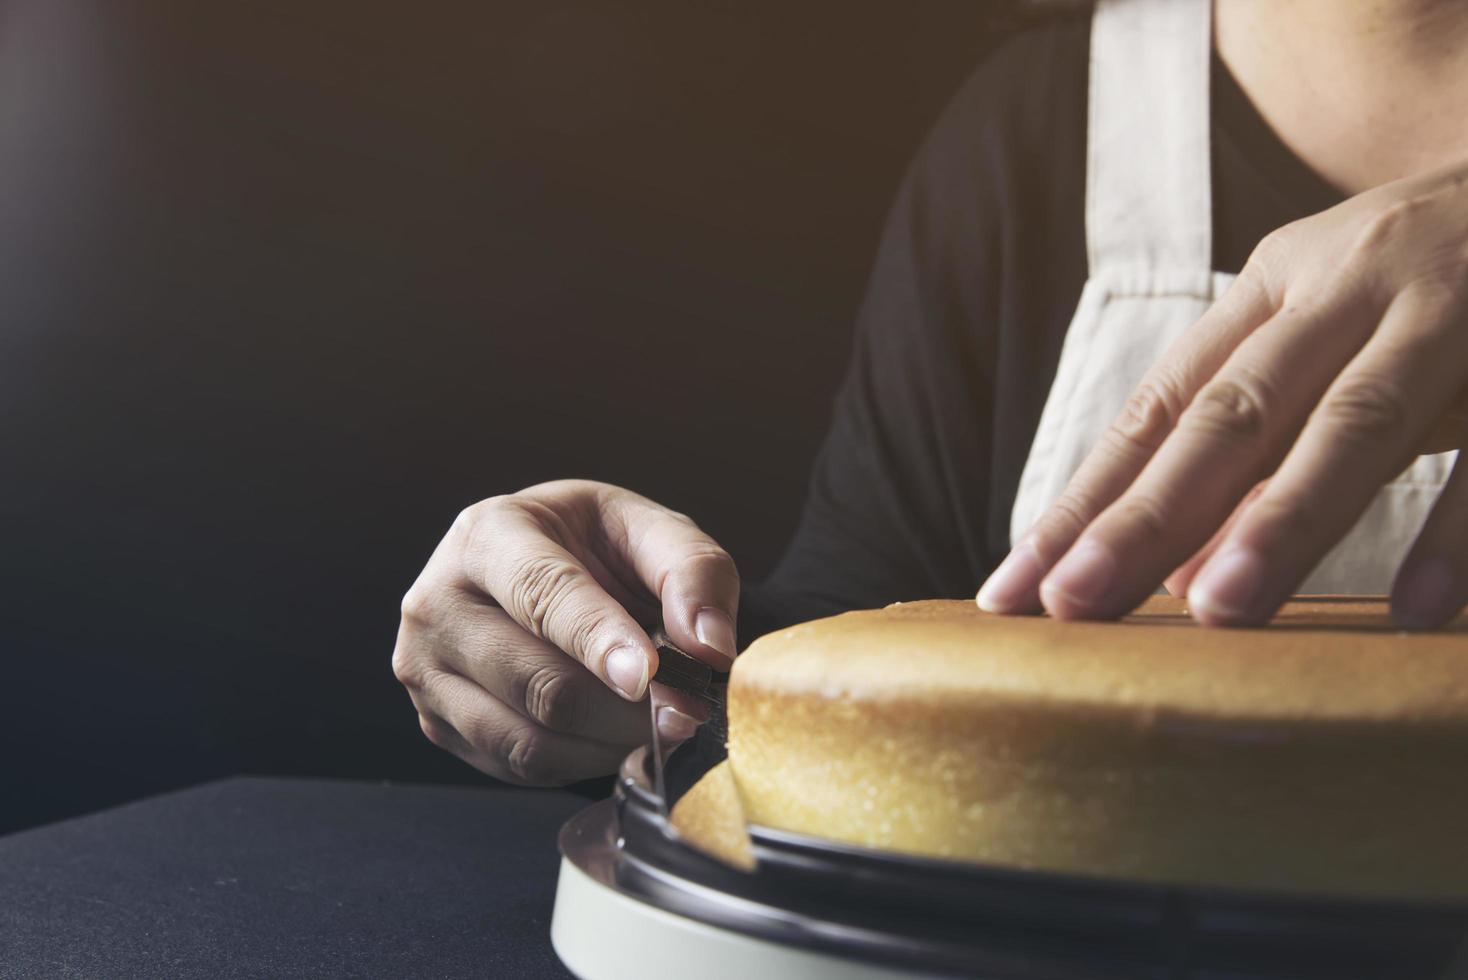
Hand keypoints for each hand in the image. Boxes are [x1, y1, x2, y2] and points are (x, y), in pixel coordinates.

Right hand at [392, 480, 737, 784]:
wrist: (541, 570)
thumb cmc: (594, 548)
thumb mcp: (652, 530)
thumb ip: (692, 574)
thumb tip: (709, 647)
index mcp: (488, 532)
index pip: (542, 594)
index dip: (599, 640)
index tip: (651, 675)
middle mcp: (439, 600)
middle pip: (538, 681)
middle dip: (626, 708)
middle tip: (688, 711)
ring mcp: (426, 668)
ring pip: (527, 738)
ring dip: (610, 742)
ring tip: (658, 720)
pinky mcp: (437, 722)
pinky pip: (520, 767)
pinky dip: (582, 760)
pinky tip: (612, 732)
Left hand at [979, 162, 1467, 628]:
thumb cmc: (1426, 282)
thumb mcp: (1323, 335)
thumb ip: (1252, 442)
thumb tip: (1169, 570)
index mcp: (1273, 287)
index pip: (1158, 409)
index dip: (1083, 502)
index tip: (1012, 592)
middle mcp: (1346, 286)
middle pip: (1230, 413)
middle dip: (1146, 515)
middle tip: (1075, 605)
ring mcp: (1449, 310)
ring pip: (1353, 420)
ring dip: (1283, 518)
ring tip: (1219, 612)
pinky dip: (1458, 530)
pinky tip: (1415, 609)